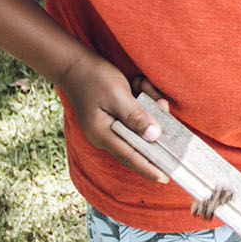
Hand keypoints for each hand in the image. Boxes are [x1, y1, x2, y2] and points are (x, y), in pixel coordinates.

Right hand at [57, 54, 169, 182]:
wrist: (74, 64)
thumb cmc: (94, 79)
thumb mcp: (117, 96)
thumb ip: (135, 117)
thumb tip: (153, 136)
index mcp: (104, 135)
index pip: (131, 157)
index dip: (149, 168)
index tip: (166, 177)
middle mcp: (107, 135)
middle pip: (141, 139)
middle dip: (155, 122)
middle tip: (160, 103)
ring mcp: (111, 126)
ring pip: (142, 123)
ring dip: (149, 104)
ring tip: (141, 84)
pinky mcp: (116, 117)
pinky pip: (138, 114)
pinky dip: (143, 99)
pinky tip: (138, 83)